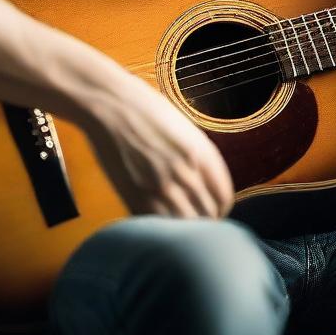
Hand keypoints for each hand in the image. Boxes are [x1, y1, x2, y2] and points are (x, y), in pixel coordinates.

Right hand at [80, 71, 235, 218]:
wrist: (111, 105)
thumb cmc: (147, 111)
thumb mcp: (185, 129)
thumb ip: (199, 157)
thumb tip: (206, 186)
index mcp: (202, 152)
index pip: (224, 196)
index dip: (221, 207)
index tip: (214, 209)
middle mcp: (186, 171)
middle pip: (208, 215)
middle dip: (205, 220)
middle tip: (197, 219)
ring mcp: (161, 187)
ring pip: (185, 226)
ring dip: (184, 228)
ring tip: (179, 225)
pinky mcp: (135, 196)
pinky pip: (157, 225)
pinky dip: (161, 228)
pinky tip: (158, 221)